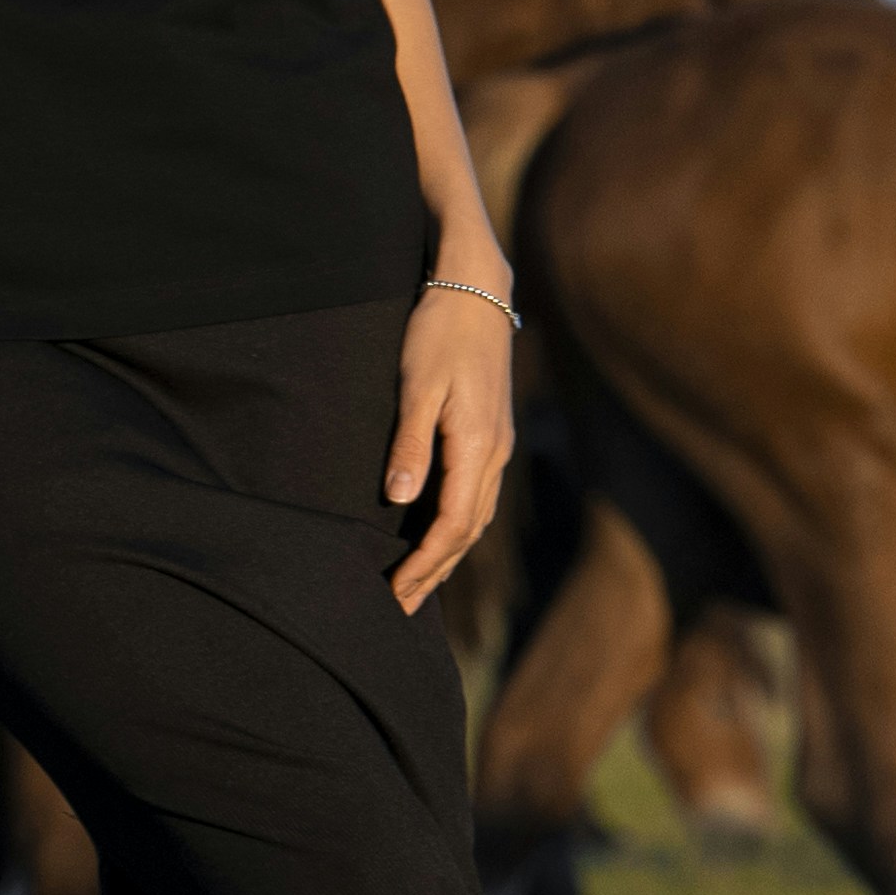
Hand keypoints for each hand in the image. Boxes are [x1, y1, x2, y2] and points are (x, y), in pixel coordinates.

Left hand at [384, 285, 516, 614]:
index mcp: (478, 446)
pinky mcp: (493, 433)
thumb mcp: (418, 385)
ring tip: (419, 583)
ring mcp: (499, 444)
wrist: (477, 288)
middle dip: (435, 572)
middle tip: (401, 606)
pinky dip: (460, 527)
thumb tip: (399, 499)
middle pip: (469, 531)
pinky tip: (442, 534)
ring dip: (449, 554)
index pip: (453, 524)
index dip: (425, 563)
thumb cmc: (440, 331)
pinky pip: (479, 497)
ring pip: (478, 516)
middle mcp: (496, 453)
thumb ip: (411, 444)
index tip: (397, 591)